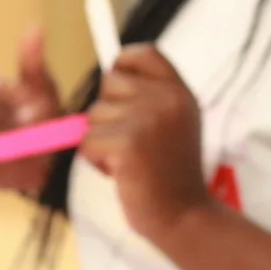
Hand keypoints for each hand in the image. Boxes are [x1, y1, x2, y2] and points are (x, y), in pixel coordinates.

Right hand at [0, 27, 63, 193]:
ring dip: (1, 135)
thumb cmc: (41, 117)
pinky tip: (10, 153)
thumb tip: (35, 26)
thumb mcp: (41, 87)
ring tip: (21, 138)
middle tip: (28, 119)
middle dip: (0, 112)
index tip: (5, 86)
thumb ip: (32, 60)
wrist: (49, 158)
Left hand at [79, 44, 209, 243]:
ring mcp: (148, 119)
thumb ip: (149, 96)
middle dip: (109, 114)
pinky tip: (121, 173)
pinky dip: (95, 160)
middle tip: (133, 144)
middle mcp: (168, 99)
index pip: (142, 53)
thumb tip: (108, 71)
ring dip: (102, 141)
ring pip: (94, 115)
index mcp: (179, 91)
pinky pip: (87, 140)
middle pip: (109, 84)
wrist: (183, 216)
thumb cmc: (170, 174)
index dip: (122, 66)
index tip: (121, 93)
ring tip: (130, 161)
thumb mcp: (174, 123)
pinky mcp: (127, 143)